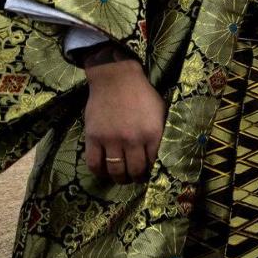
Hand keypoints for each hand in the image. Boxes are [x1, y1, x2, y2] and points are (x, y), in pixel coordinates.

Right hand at [82, 51, 164, 184]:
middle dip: (136, 178)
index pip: (154, 163)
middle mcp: (133, 139)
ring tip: (121, 177)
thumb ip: (161, 132)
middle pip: (135, 170)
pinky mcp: (94, 137)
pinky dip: (98, 172)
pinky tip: (103, 171)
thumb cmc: (142, 94)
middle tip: (135, 178)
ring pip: (115, 170)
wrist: (116, 79)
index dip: (152, 171)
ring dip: (119, 178)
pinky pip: (94, 163)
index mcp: (152, 133)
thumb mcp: (160, 112)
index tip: (150, 173)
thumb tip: (164, 152)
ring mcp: (112, 139)